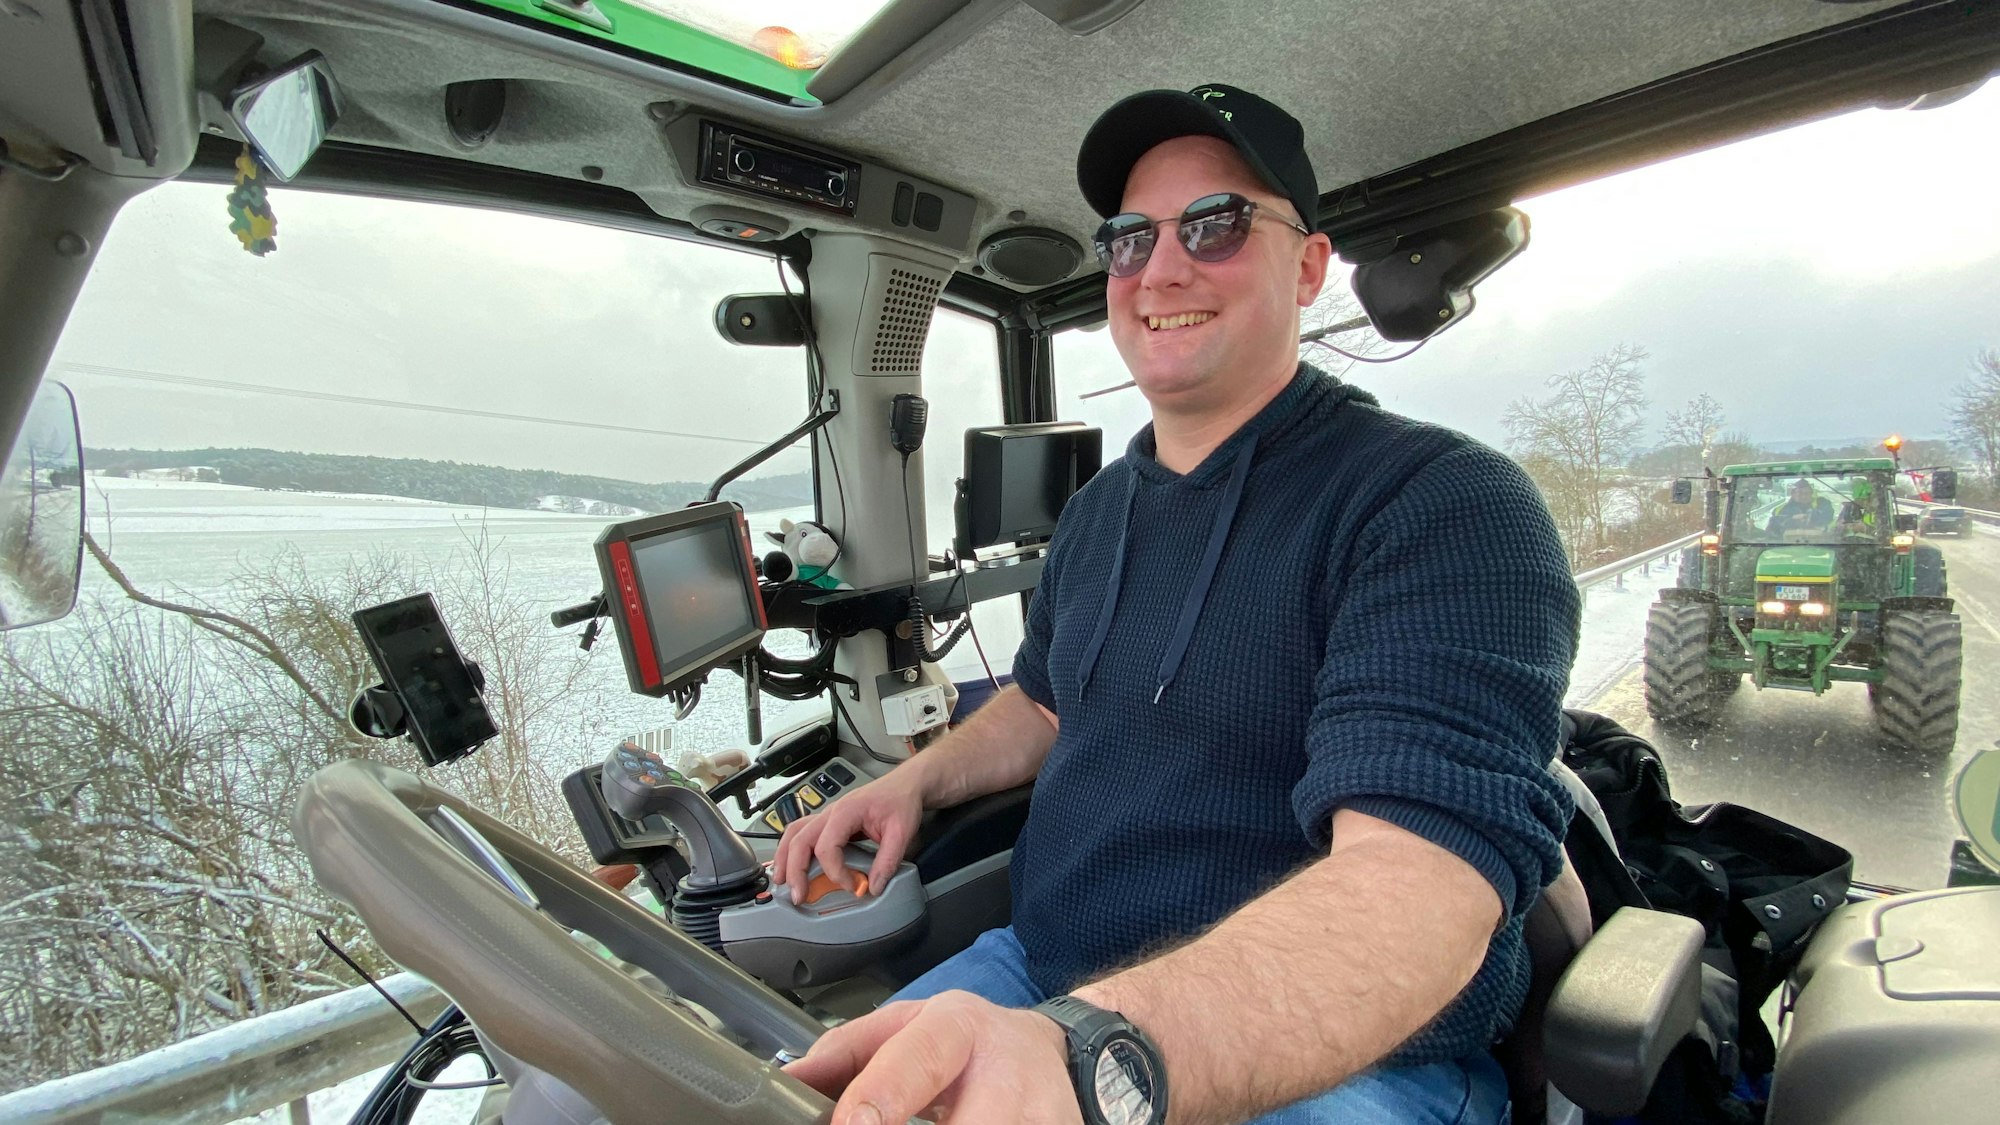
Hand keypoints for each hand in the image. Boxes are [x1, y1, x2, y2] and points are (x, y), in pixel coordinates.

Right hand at [772, 765, 924, 902]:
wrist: (904, 784)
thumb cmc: (901, 801)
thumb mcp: (902, 831)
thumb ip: (888, 861)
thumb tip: (874, 886)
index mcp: (847, 812)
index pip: (827, 846)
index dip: (836, 872)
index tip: (853, 886)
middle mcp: (831, 812)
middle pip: (800, 841)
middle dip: (795, 870)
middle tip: (798, 895)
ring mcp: (827, 815)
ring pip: (794, 834)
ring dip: (785, 858)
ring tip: (782, 881)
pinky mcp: (829, 821)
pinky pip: (801, 832)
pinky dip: (791, 849)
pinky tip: (790, 864)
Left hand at [784, 991, 1080, 1124]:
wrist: (1046, 1051)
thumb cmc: (961, 1047)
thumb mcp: (903, 1029)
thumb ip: (843, 1054)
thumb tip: (786, 1083)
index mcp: (957, 1029)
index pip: (918, 1060)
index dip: (882, 1098)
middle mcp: (1008, 1070)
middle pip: (970, 1123)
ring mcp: (1046, 1114)